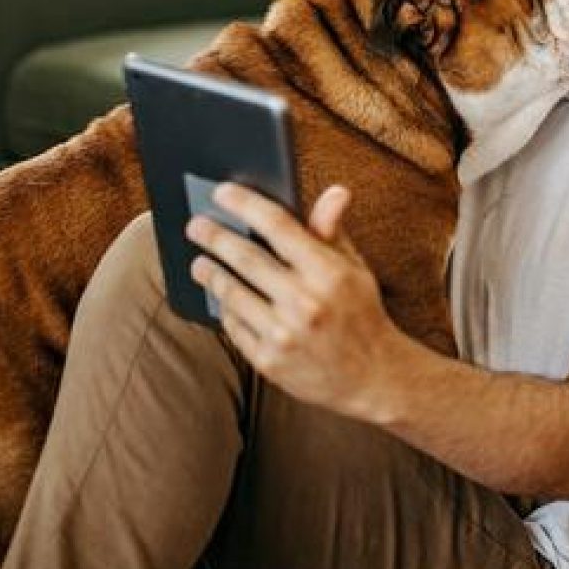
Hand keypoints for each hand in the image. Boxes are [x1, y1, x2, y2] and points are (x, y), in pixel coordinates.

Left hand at [186, 183, 403, 419]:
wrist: (373, 377)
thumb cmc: (361, 313)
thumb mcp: (355, 268)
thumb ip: (332, 231)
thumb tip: (334, 191)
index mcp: (328, 272)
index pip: (278, 226)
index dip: (246, 204)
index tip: (222, 192)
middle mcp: (305, 302)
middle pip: (246, 258)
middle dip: (215, 237)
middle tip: (195, 224)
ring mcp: (284, 334)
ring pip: (232, 293)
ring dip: (211, 273)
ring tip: (200, 262)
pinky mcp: (269, 362)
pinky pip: (234, 326)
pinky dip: (225, 308)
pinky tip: (221, 297)